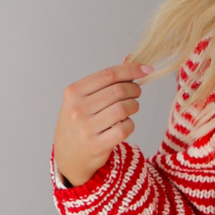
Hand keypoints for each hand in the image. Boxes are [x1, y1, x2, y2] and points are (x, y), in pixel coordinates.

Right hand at [54, 59, 152, 186]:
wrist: (67, 156)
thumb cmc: (78, 123)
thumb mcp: (83, 99)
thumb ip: (105, 81)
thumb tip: (131, 59)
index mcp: (74, 92)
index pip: (108, 75)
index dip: (131, 70)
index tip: (146, 69)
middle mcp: (78, 109)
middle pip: (118, 91)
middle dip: (134, 90)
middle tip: (137, 92)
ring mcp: (87, 128)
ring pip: (123, 109)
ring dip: (134, 106)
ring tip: (132, 108)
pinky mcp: (97, 145)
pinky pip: (124, 129)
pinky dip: (130, 124)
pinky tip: (126, 124)